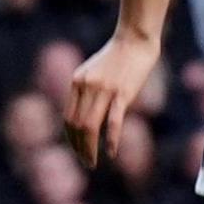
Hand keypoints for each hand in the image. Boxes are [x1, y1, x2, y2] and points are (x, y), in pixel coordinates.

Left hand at [67, 29, 159, 166]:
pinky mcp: (122, 93)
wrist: (135, 40)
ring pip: (90, 126)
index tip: (77, 150)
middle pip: (76, 125)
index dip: (70, 138)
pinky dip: (110, 139)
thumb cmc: (116, 57)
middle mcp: (86, 86)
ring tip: (92, 162)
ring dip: (89, 148)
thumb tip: (82, 114)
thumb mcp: (92, 72)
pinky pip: (113, 121)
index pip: (68, 117)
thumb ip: (85, 90)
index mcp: (76, 82)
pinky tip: (111, 153)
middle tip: (85, 163)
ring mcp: (103, 90)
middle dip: (78, 147)